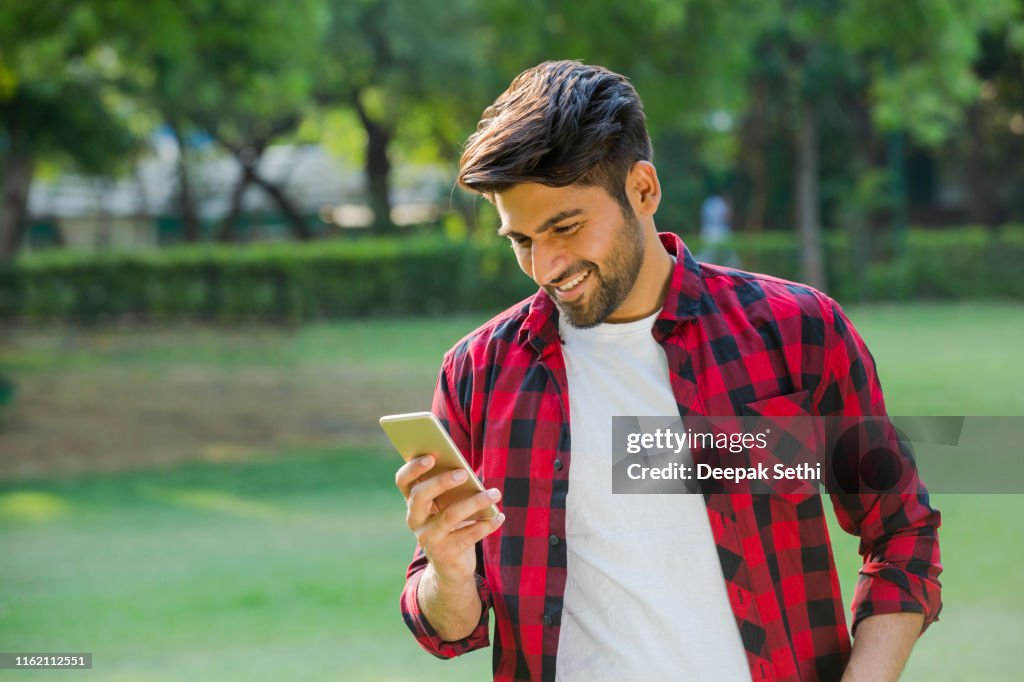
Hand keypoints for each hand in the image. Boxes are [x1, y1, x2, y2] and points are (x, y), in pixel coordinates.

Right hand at [395, 455, 504, 584]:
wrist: (449, 567)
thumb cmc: (451, 525)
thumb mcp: (446, 506)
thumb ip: (450, 488)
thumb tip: (465, 470)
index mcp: (413, 502)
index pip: (403, 481)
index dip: (413, 468)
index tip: (431, 456)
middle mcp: (415, 520)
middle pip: (420, 496)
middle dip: (441, 481)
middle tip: (464, 472)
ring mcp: (428, 538)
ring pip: (450, 515)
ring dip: (475, 501)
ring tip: (495, 493)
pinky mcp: (445, 554)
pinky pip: (468, 535)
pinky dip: (487, 524)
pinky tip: (499, 516)